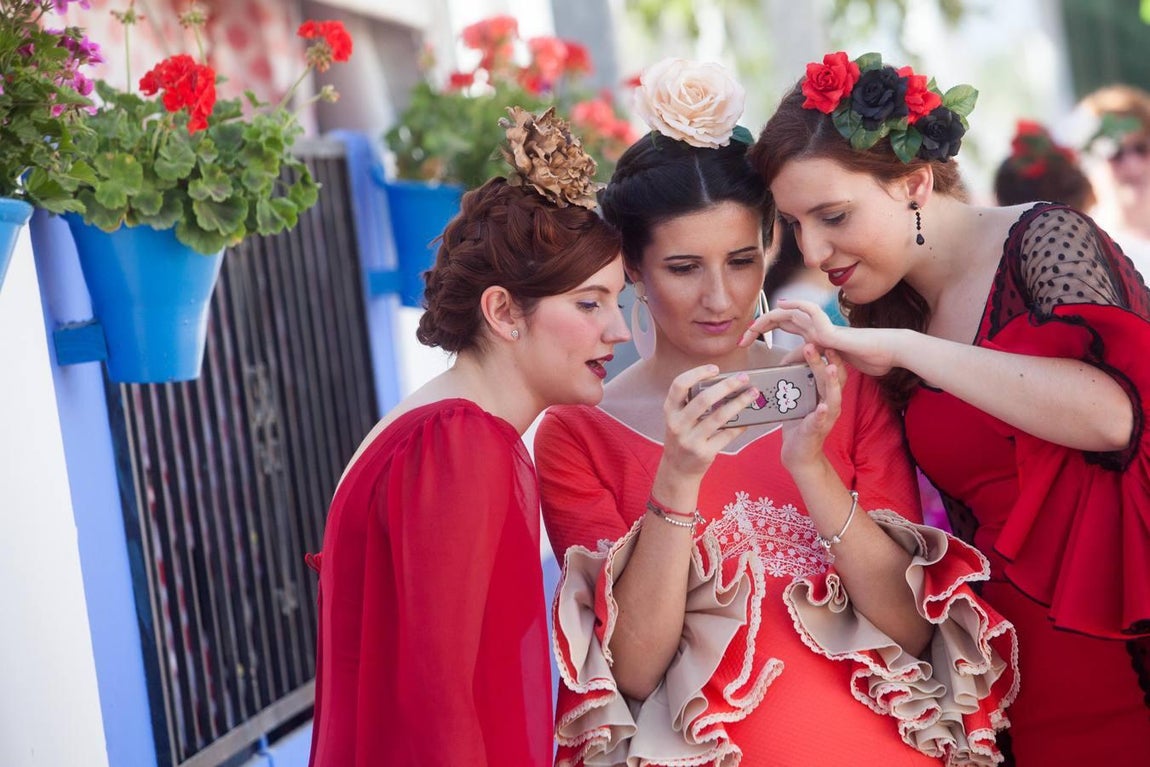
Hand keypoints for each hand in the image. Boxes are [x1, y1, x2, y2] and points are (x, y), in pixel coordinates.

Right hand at [660, 365, 761, 478]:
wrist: (677, 469)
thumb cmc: (683, 437)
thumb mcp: (679, 419)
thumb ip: (693, 403)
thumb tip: (725, 384)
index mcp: (670, 410)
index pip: (679, 385)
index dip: (697, 373)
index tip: (715, 369)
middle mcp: (677, 424)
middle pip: (704, 399)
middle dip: (727, 386)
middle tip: (743, 378)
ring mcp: (690, 440)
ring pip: (719, 417)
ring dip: (739, 403)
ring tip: (753, 394)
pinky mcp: (704, 452)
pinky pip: (727, 435)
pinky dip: (740, 425)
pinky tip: (749, 418)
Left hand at [741, 299, 899, 376]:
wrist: (884, 353)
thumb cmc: (859, 357)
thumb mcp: (822, 365)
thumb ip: (804, 361)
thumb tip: (784, 362)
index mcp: (811, 332)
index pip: (782, 326)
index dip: (762, 329)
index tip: (744, 341)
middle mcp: (814, 326)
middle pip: (780, 318)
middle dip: (758, 326)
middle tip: (740, 339)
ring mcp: (822, 326)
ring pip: (790, 314)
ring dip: (769, 319)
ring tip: (751, 328)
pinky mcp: (830, 331)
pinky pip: (811, 312)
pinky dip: (797, 305)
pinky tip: (783, 305)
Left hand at [779, 345, 844, 473]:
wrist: (799, 454)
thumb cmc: (799, 424)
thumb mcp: (798, 399)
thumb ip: (795, 382)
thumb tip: (785, 362)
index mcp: (826, 394)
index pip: (832, 370)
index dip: (829, 354)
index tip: (821, 338)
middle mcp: (831, 403)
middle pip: (832, 378)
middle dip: (824, 360)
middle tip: (814, 345)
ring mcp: (826, 418)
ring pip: (833, 396)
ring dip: (830, 381)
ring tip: (828, 368)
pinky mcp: (816, 431)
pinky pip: (821, 421)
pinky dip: (822, 414)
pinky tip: (822, 407)